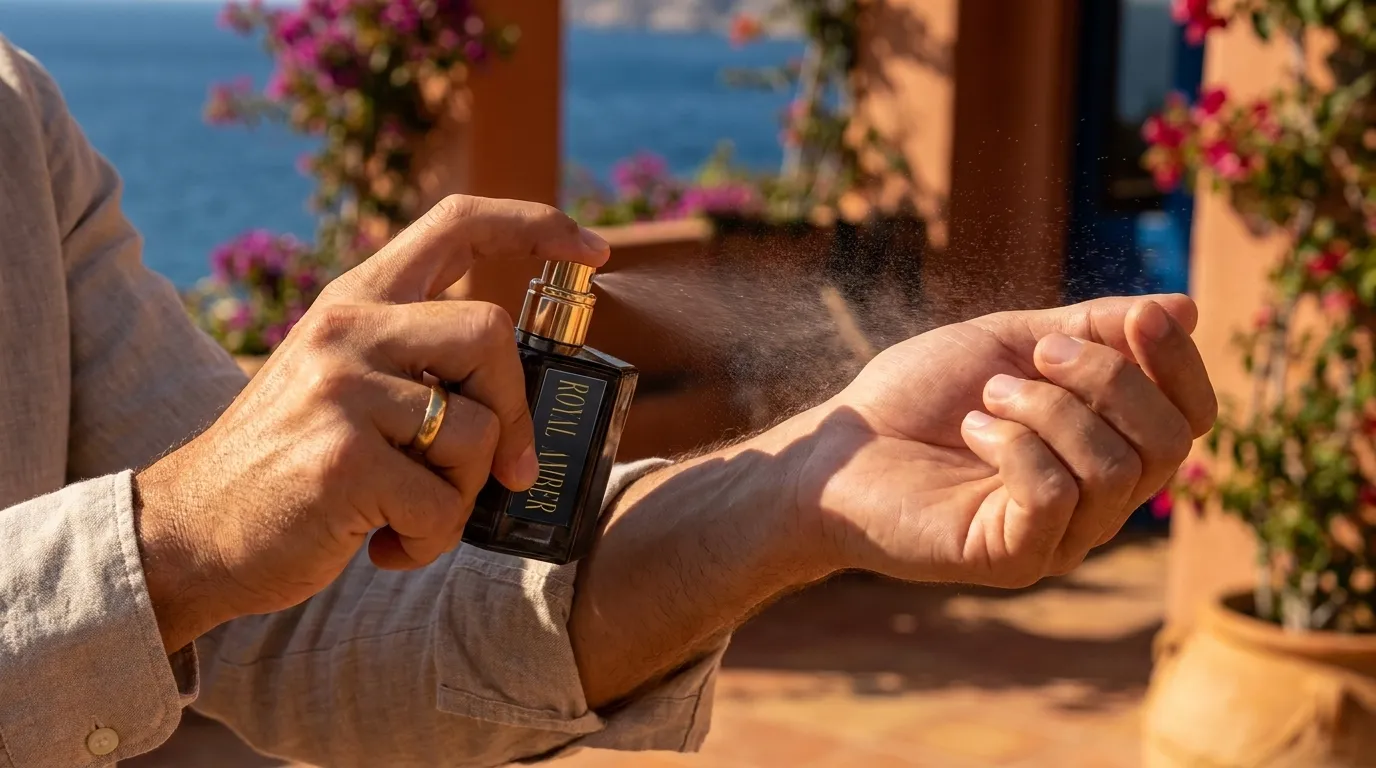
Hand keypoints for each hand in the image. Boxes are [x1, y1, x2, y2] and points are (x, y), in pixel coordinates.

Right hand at [133, 196, 609, 650]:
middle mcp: (346, 330)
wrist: (187, 534)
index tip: (594, 249)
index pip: (456, 223)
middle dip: (514, 414)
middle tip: (506, 472)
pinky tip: (382, 545)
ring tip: (411, 516)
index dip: (536, 226)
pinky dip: (430, 541)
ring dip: (464, 496)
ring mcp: (341, 390)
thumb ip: (420, 372)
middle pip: (491, 333)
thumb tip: (527, 410)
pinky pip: (442, 504)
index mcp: (354, 302)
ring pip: (478, 434)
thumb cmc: (288, 467)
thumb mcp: (343, 386)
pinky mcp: (342, 460)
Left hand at [788, 294, 1215, 586]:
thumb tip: (1187, 309)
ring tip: (985, 399)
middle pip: (1168, 442)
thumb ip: (1093, 329)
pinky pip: (1056, 494)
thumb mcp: (1011, 342)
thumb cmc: (917, 396)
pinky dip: (1014, 445)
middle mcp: (1098, 499)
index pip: (1191, 417)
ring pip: (1115, 468)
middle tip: (1034, 357)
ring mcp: (1061, 535)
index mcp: (1105, 445)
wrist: (838, 445)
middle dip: (1107, 378)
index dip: (1180, 363)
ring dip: (1046, 409)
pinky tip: (972, 431)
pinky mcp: (1017, 558)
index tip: (1140, 317)